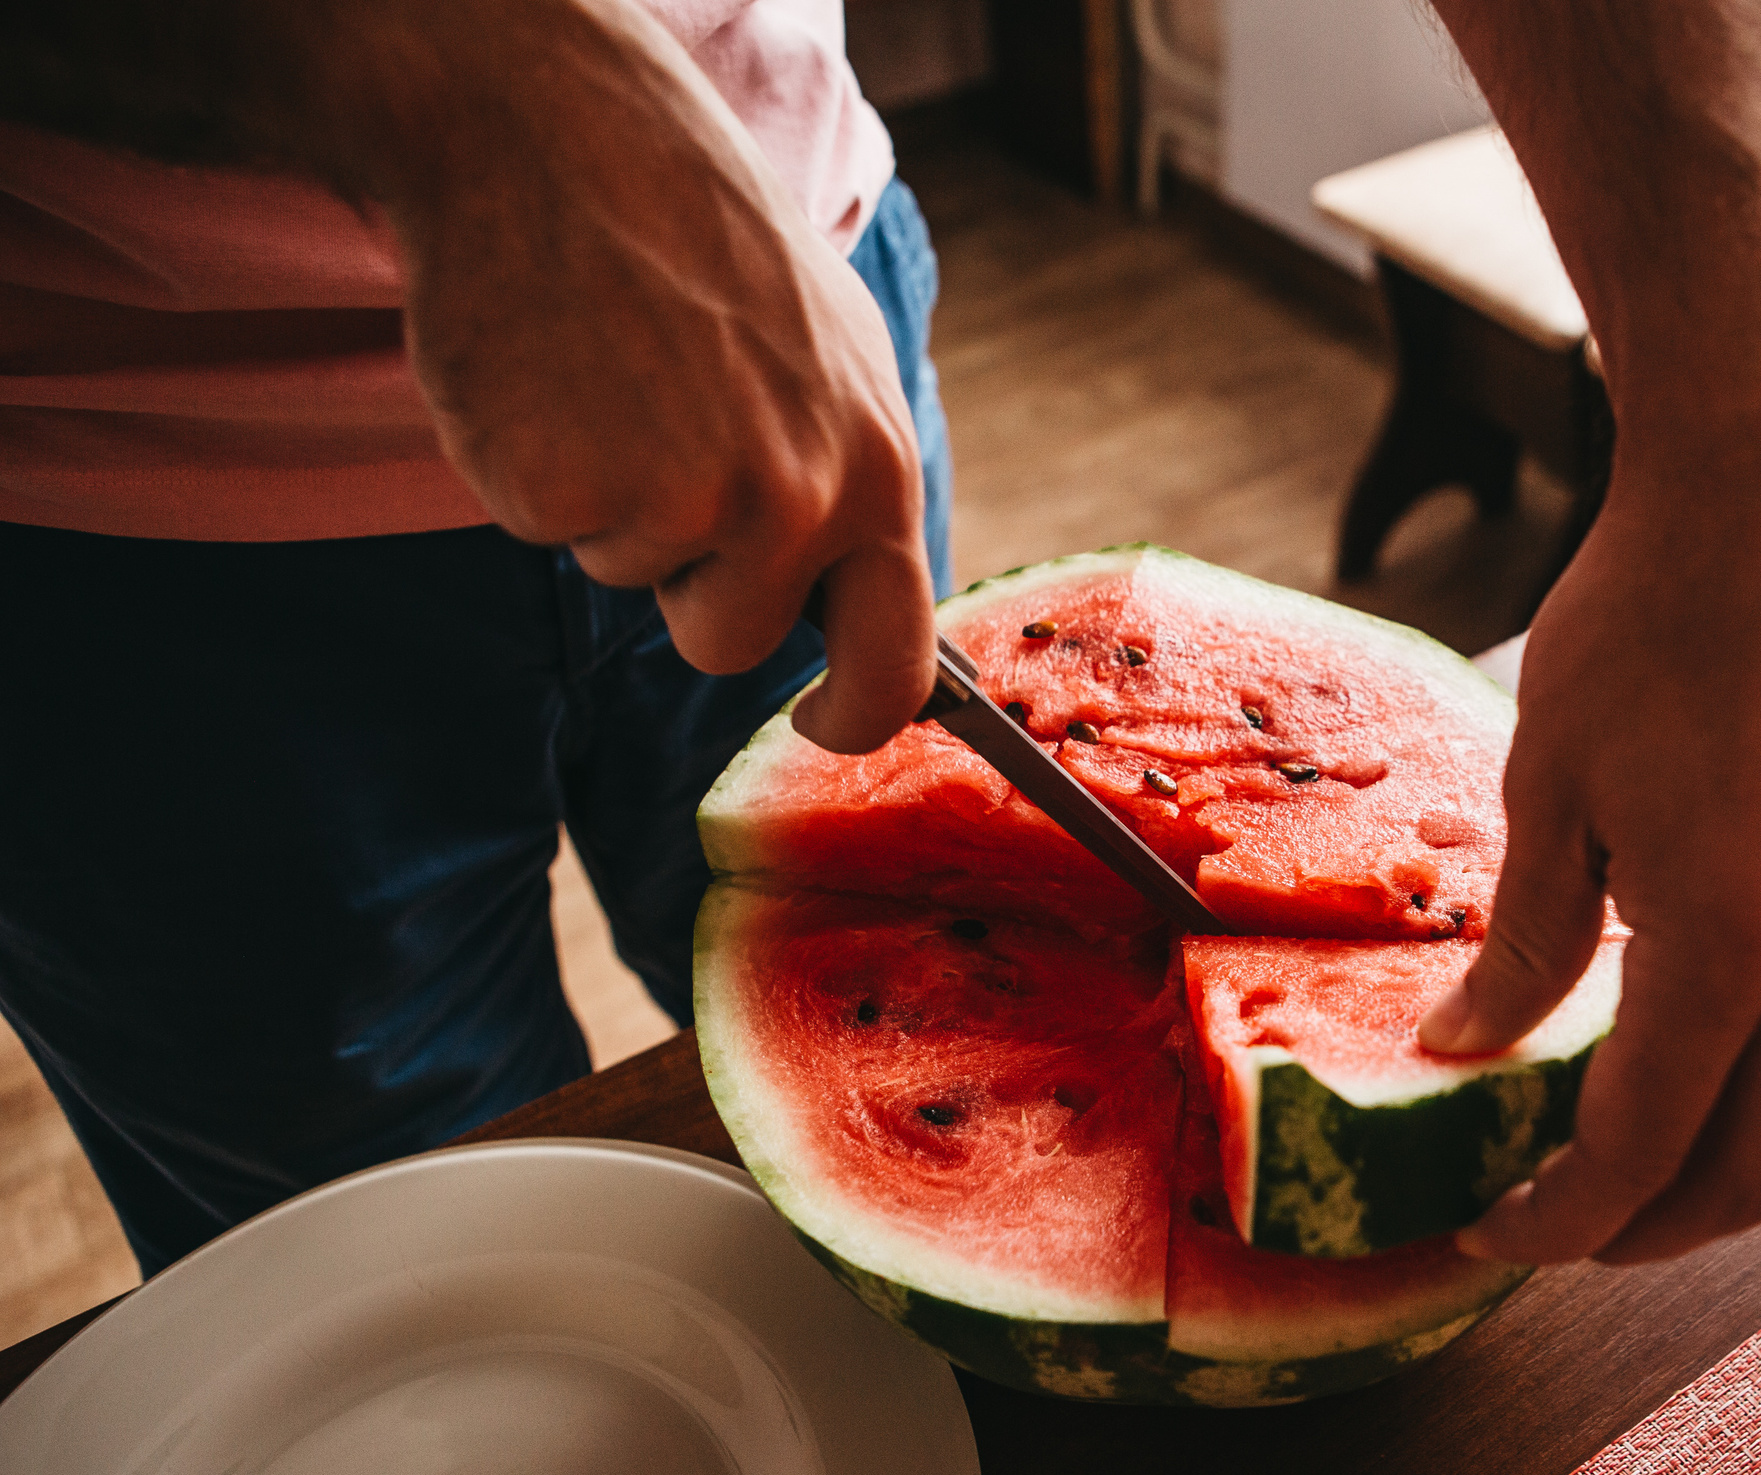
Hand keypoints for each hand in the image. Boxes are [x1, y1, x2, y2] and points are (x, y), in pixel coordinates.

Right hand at [356, 0, 933, 751]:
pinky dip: (539, 471)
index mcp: (876, 470)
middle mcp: (798, 502)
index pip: (896, 661)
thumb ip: (850, 478)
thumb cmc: (699, 242)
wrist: (559, 138)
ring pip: (635, 581)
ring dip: (613, 509)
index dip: (852, 717)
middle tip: (660, 480)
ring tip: (613, 387)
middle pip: (734, 644)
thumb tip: (882, 602)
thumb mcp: (830, 354)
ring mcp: (686, 503)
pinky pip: (553, 531)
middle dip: (696, 600)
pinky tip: (553, 376)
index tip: (820, 725)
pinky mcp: (575, 493)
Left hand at [1424, 408, 1760, 1264]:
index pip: (1642, 1151)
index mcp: (1732, 949)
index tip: (1491, 1233)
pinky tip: (1722, 1035)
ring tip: (1653, 1158)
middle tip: (1560, 1221)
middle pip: (1760, 1172)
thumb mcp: (1547, 791)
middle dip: (1652, 1230)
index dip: (1560, 1222)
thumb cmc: (1645, 621)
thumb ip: (1519, 945)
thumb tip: (1464, 1051)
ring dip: (1749, 1169)